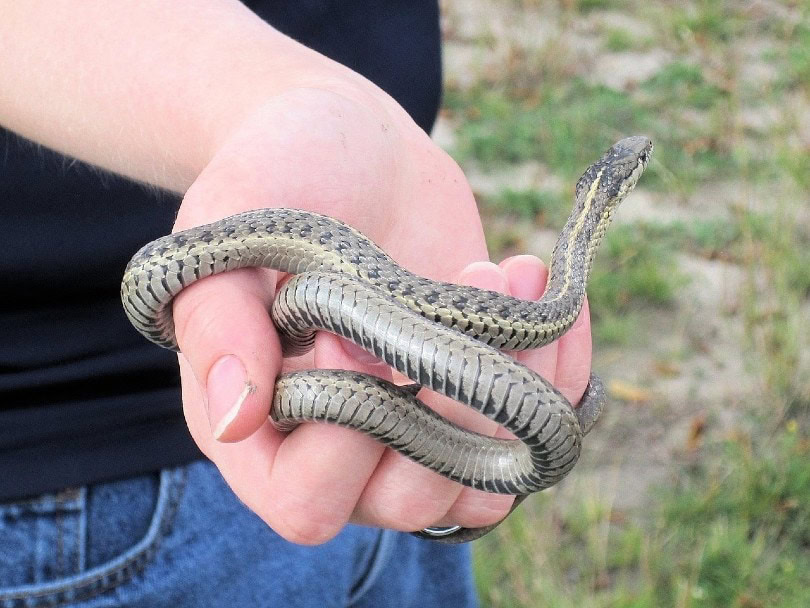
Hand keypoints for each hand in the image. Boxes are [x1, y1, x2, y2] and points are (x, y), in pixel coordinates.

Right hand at [172, 85, 591, 543]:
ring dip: (516, 389)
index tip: (351, 334)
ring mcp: (419, 426)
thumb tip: (237, 418)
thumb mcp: (226, 237)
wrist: (349, 147)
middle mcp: (343, 448)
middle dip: (449, 411)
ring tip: (502, 276)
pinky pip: (536, 426)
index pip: (305, 501)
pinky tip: (538, 283)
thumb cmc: (272, 179)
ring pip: (486, 482)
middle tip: (457, 295)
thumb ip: (217, 324)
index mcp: (264, 428)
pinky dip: (558, 369)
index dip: (341, 441)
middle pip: (408, 501)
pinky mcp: (477, 391)